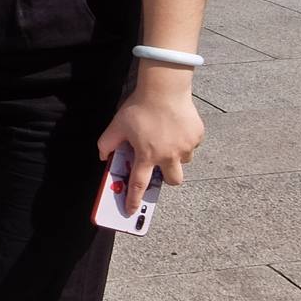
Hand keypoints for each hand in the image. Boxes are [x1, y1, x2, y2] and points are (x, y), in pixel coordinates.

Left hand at [97, 72, 204, 213]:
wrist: (164, 88)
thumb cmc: (139, 106)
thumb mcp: (117, 125)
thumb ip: (107, 143)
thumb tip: (102, 156)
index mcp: (147, 155)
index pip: (139, 184)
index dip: (134, 199)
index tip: (131, 211)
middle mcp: (169, 155)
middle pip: (172, 181)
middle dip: (165, 178)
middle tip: (158, 166)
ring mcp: (185, 147)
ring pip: (183, 162)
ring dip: (174, 156)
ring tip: (165, 138)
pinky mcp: (197, 137)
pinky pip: (191, 145)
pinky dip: (183, 141)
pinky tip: (174, 126)